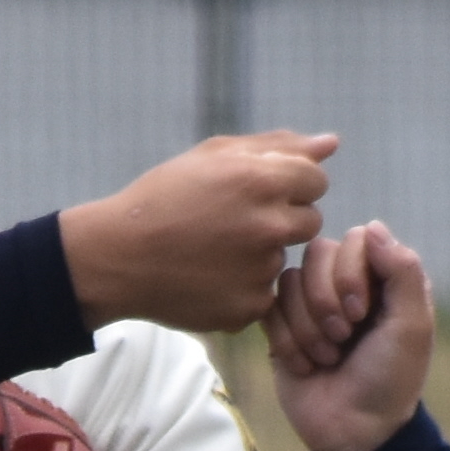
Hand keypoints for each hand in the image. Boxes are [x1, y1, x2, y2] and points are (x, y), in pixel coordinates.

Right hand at [61, 132, 336, 332]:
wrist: (118, 257)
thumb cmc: (164, 198)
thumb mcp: (214, 156)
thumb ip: (278, 147)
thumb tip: (331, 143)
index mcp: (262, 180)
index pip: (317, 180)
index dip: (290, 183)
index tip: (257, 191)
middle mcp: (269, 226)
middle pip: (310, 221)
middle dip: (282, 218)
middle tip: (235, 222)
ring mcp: (261, 271)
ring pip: (283, 258)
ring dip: (260, 254)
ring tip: (214, 250)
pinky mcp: (250, 307)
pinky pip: (265, 294)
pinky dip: (243, 287)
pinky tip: (210, 277)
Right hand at [264, 222, 434, 450]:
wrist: (354, 432)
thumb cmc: (389, 379)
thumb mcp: (411, 326)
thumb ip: (402, 271)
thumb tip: (373, 225)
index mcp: (383, 279)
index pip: (356, 239)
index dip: (351, 272)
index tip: (361, 313)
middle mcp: (347, 284)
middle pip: (318, 253)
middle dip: (326, 300)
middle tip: (343, 338)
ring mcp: (312, 305)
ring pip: (289, 280)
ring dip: (308, 326)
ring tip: (327, 357)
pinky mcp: (282, 327)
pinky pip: (268, 307)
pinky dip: (287, 340)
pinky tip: (305, 366)